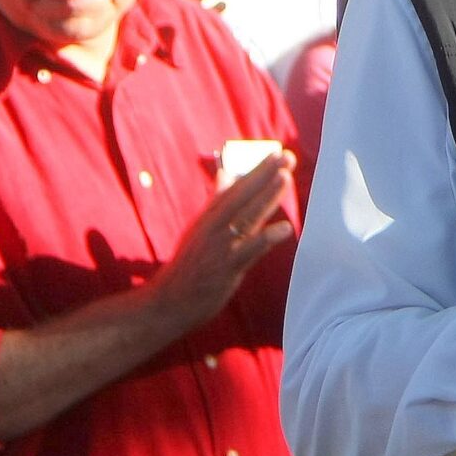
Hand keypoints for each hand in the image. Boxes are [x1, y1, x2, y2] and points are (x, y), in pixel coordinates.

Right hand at [146, 152, 293, 332]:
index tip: (277, 153)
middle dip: (265, 175)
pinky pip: (248, 251)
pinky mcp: (225, 269)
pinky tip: (285, 229)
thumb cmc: (188, 266)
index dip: (257, 170)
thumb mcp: (199, 229)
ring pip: (246, 217)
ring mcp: (219, 247)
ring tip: (285, 178)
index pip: (236, 188)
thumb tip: (226, 175)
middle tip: (287, 156)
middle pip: (242, 196)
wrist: (168, 302)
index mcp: (209, 217)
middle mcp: (213, 228)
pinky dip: (265, 239)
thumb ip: (216, 203)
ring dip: (265, 197)